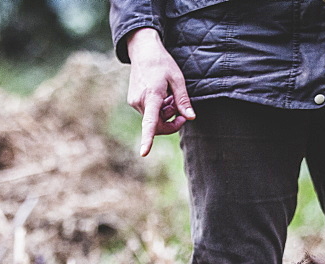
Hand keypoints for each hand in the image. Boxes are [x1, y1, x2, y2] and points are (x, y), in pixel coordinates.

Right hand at [126, 28, 195, 156]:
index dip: (147, 139)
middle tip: (182, 112)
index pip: (149, 123)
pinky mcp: (133, 100)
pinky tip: (164, 96)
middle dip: (170, 122)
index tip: (144, 153)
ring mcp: (134, 101)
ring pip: (153, 119)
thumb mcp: (177, 79)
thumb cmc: (162, 63)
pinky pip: (149, 112)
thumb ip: (183, 100)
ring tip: (172, 98)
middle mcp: (139, 101)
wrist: (142, 49)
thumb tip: (191, 117)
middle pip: (156, 125)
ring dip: (165, 114)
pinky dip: (158, 109)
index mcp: (151, 96)